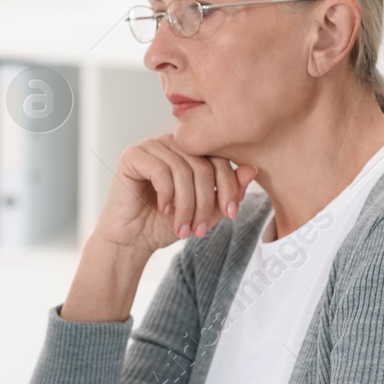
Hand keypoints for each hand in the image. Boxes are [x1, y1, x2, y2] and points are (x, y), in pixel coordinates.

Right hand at [93, 134, 256, 252]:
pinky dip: (167, 195)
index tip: (231, 214)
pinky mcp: (132, 156)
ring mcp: (151, 146)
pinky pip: (160, 171)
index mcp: (190, 151)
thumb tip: (252, 170)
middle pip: (202, 165)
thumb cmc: (164, 224)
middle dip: (205, 201)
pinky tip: (164, 210)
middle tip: (201, 228)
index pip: (219, 158)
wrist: (131, 240)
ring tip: (182, 227)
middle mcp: (171, 143)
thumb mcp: (205, 211)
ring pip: (182, 170)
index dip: (229, 186)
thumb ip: (227, 192)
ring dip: (186, 205)